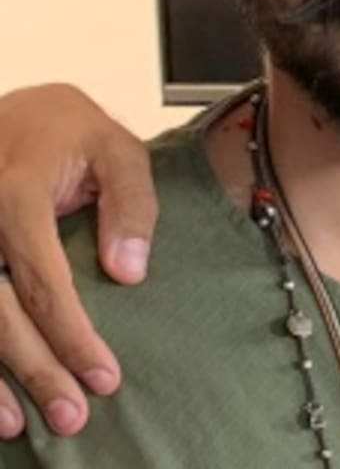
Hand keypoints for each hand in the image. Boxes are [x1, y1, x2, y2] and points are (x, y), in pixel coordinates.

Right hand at [0, 85, 157, 437]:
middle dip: (34, 369)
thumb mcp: (115, 147)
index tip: (104, 377)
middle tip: (73, 415)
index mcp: (15, 195)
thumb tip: (129, 272)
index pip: (44, 282)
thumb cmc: (66, 130)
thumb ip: (130, 203)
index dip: (72, 335)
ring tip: (20, 426)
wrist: (12, 112)